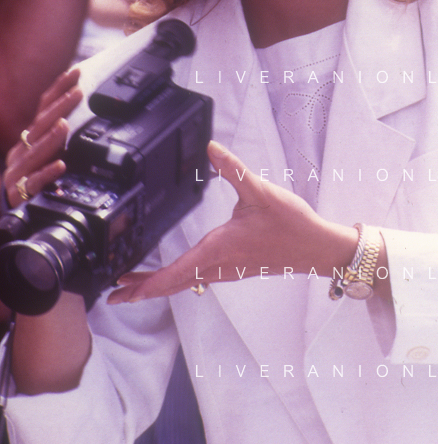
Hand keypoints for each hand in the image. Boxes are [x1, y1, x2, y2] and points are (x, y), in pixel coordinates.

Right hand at [4, 67, 81, 208]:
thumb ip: (54, 137)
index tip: (75, 72)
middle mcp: (21, 151)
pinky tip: (60, 166)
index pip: (44, 108)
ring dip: (51, 137)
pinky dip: (47, 172)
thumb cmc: (23, 179)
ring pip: (36, 152)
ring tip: (65, 125)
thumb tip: (76, 115)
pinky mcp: (18, 192)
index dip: (58, 89)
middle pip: (41, 125)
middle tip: (78, 92)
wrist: (2, 207)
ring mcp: (18, 170)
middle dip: (59, 107)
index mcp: (27, 139)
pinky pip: (34, 181)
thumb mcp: (39, 154)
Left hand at [107, 140, 358, 302]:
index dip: (147, 283)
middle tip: (114, 295)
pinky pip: (199, 278)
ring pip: (186, 282)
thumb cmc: (291, 223)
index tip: (124, 290)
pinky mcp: (235, 268)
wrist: (317, 247)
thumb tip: (211, 148)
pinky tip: (177, 275)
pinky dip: (179, 280)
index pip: (176, 272)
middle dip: (142, 290)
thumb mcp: (261, 191)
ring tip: (135, 286)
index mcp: (219, 248)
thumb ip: (234, 169)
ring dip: (159, 285)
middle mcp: (219, 264)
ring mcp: (227, 270)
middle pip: (174, 283)